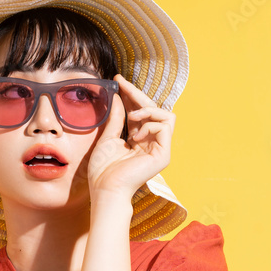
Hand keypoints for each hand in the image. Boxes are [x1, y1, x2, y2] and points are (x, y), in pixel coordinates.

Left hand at [86, 74, 174, 200]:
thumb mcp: (108, 138)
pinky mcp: (163, 154)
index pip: (140, 111)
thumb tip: (119, 97)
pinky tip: (136, 135)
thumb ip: (116, 119)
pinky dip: (150, 124)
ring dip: (148, 110)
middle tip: (122, 84)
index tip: (118, 81)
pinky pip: (165, 126)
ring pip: (166, 115)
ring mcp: (159, 149)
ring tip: (132, 117)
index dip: (131, 95)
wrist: (105, 189)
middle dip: (137, 94)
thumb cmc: (103, 170)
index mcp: (139, 139)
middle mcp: (151, 143)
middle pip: (154, 109)